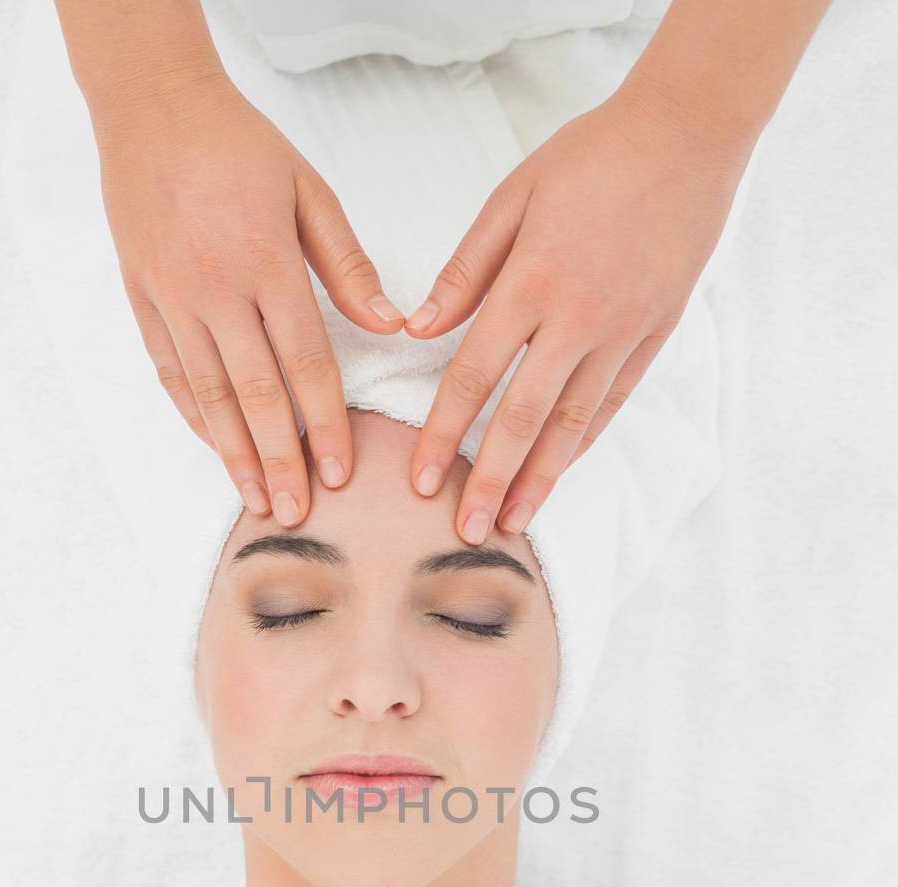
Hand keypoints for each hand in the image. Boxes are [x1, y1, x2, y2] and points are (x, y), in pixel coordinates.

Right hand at [90, 70, 406, 524]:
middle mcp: (216, 290)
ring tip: (255, 500)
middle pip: (255, 395)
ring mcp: (174, 299)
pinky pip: (171, 373)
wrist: (151, 107)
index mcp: (266, 263)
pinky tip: (216, 450)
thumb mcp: (307, 192)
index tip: (340, 472)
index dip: (324, 424)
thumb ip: (348, 265)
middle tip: (296, 513)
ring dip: (234, 454)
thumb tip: (394, 324)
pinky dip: (195, 417)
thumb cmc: (238, 146)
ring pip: (210, 394)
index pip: (305, 363)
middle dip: (279, 460)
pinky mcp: (143, 301)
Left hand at [402, 84, 752, 542]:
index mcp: (531, 283)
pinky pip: (611, 403)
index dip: (441, 434)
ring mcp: (621, 332)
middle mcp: (576, 319)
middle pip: (522, 418)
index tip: (418, 480)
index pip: (473, 377)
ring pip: (572, 424)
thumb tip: (418, 329)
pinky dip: (583, 445)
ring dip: (539, 479)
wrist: (688, 135)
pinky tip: (558, 475)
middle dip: (490, 480)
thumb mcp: (514, 196)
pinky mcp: (654, 335)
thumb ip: (465, 270)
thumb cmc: (591, 157)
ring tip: (513, 523)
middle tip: (466, 531)